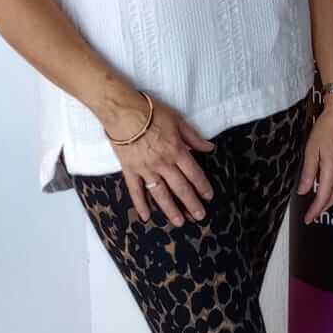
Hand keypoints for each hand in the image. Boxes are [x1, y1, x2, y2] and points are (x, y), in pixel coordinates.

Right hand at [110, 98, 214, 226]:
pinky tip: (146, 217)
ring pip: (160, 194)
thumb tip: (209, 148)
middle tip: (199, 216)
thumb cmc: (152, 112)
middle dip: (191, 203)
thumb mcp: (178, 121)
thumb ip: (194, 137)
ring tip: (179, 222)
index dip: (202, 186)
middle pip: (180, 187)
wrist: (123, 111)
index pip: (194, 174)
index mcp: (177, 151)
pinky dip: (140, 204)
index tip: (208, 196)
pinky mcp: (129, 170)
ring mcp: (145, 169)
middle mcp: (163, 164)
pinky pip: (135, 191)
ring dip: (171, 209)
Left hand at [300, 96, 332, 222]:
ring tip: (318, 205)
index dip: (315, 210)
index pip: (323, 197)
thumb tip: (303, 190)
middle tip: (312, 216)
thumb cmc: (327, 127)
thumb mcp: (311, 150)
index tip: (308, 219)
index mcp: (332, 170)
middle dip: (322, 209)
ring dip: (329, 200)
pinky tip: (328, 187)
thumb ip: (309, 172)